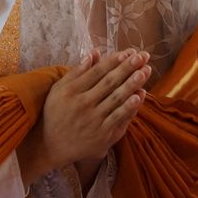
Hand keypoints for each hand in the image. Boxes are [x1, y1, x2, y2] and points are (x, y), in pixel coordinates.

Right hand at [23, 49, 151, 179]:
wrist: (51, 146)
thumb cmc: (56, 113)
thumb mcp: (58, 90)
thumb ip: (77, 71)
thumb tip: (94, 52)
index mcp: (71, 91)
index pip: (97, 72)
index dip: (114, 61)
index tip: (128, 52)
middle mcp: (83, 104)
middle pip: (109, 83)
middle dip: (127, 68)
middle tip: (143, 56)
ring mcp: (94, 120)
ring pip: (116, 99)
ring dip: (132, 84)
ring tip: (145, 70)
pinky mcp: (103, 134)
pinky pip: (119, 117)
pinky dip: (130, 106)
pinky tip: (140, 95)